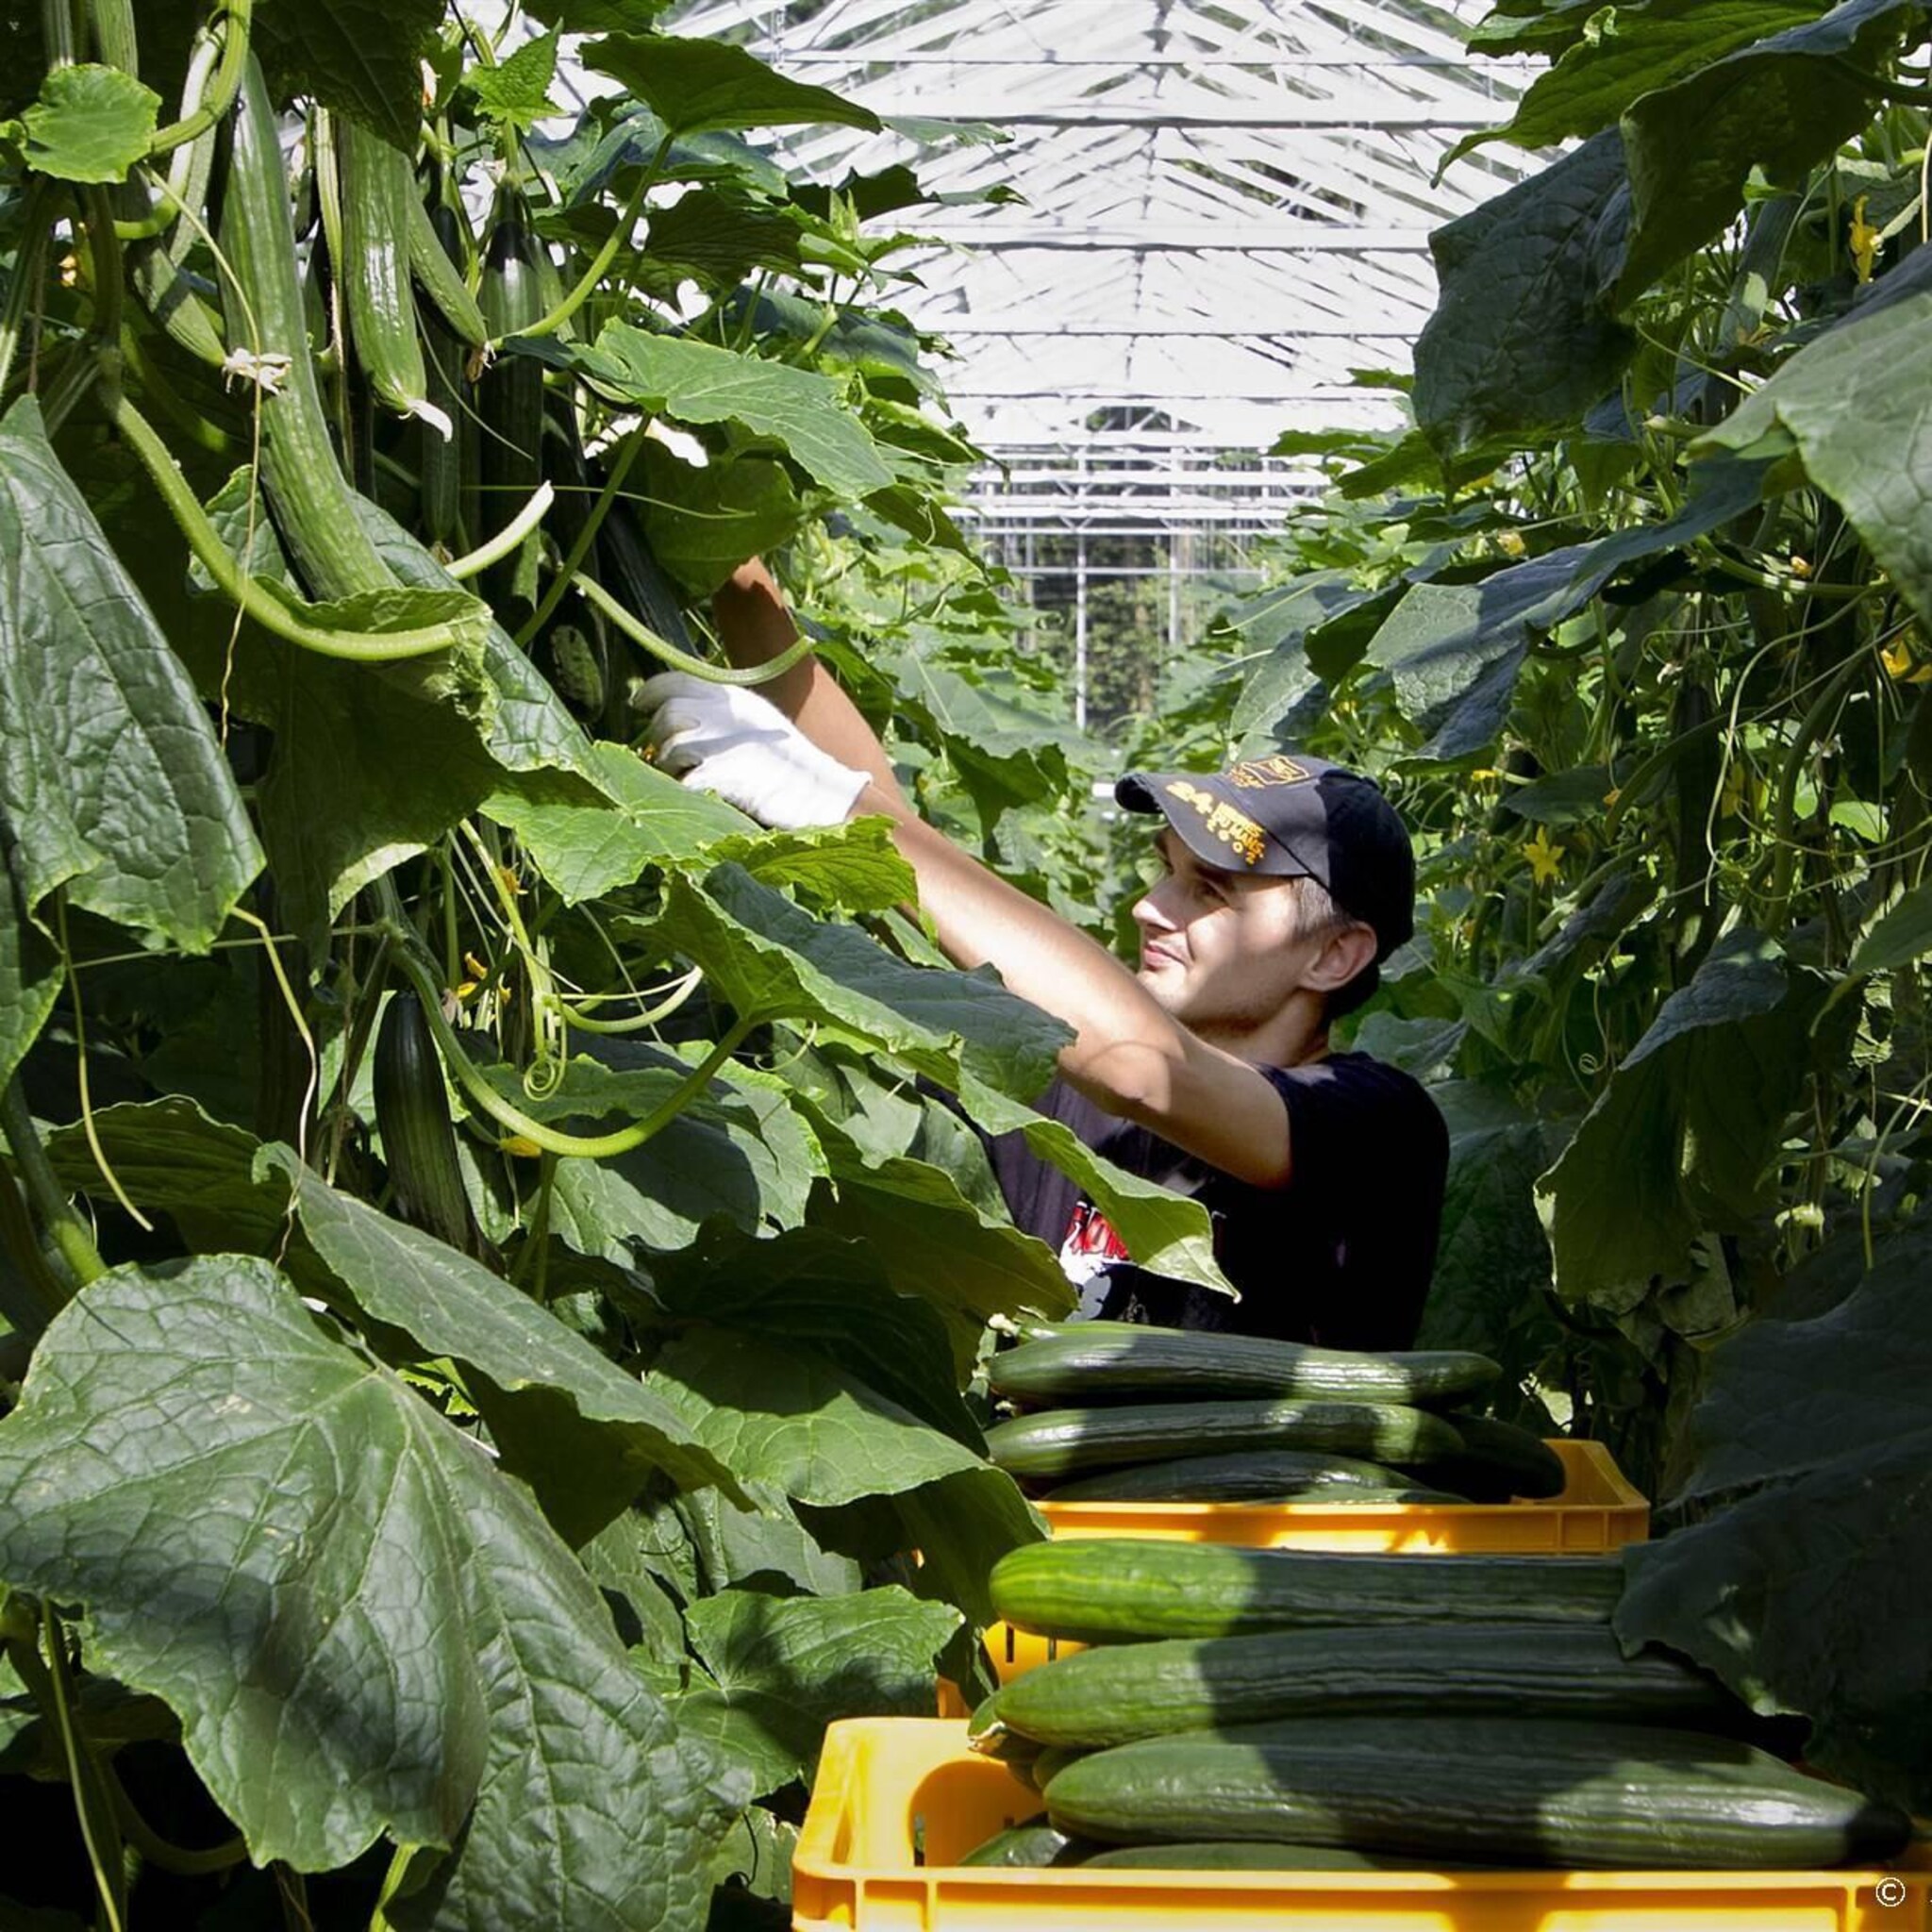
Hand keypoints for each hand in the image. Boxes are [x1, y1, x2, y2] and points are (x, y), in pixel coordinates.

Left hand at [635, 671, 868, 829]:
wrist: (821, 792)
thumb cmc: (791, 763)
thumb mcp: (758, 721)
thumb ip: (723, 711)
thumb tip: (680, 713)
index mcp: (733, 696)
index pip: (676, 681)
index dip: (651, 691)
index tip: (638, 703)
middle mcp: (723, 713)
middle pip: (668, 715)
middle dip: (659, 736)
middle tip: (662, 753)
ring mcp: (720, 744)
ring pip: (670, 748)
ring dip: (669, 765)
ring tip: (684, 777)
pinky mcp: (719, 776)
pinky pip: (683, 781)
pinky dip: (683, 789)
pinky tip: (696, 794)